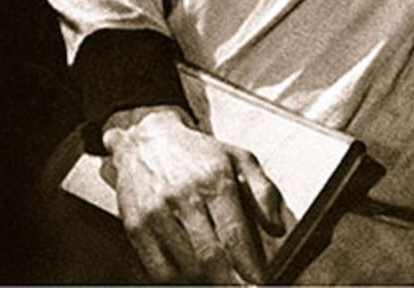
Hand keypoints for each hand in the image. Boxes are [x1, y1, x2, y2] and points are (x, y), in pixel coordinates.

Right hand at [101, 105, 286, 282]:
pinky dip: (178, 277)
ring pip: (186, 268)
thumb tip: (277, 228)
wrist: (147, 140)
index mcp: (214, 180)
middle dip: (230, 281)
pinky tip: (190, 270)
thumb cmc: (198, 154)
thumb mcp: (239, 159)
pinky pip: (159, 270)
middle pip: (210, 258)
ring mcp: (156, 213)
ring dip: (206, 279)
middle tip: (241, 285)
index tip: (260, 281)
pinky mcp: (136, 227)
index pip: (234, 235)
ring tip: (217, 274)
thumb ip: (265, 192)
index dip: (249, 267)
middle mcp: (184, 197)